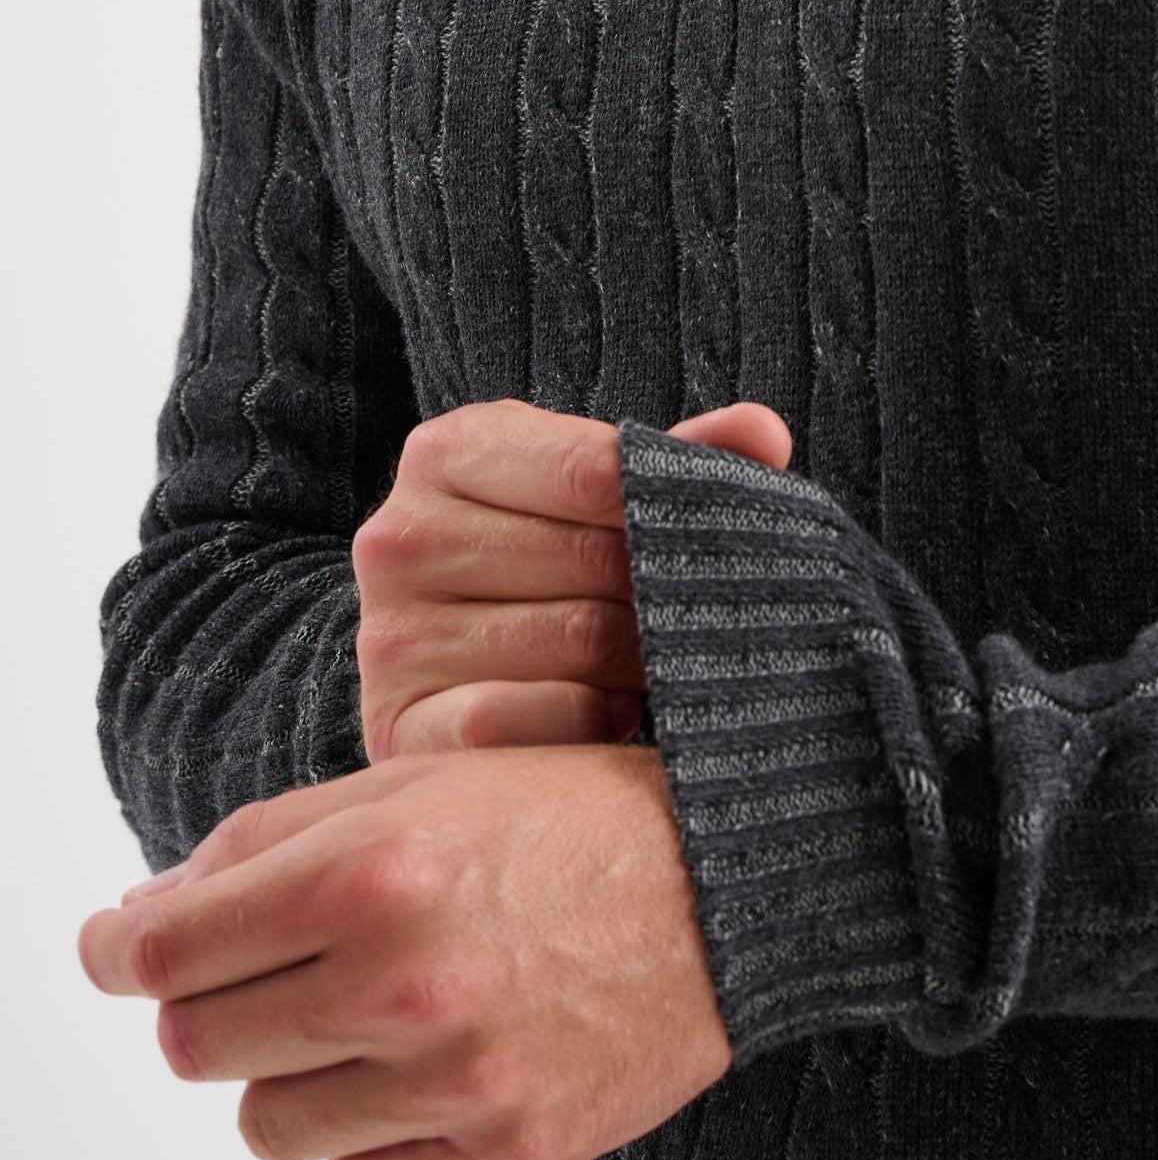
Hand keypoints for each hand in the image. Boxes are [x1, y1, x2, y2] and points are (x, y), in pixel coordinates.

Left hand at [77, 743, 731, 1159]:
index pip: (164, 954)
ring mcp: (450, 1083)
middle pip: (197, 1046)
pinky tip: (423, 1066)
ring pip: (266, 1125)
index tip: (115, 946)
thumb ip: (274, 840)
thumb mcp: (423, 777)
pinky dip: (367, 1133)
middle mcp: (400, 983)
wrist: (737, 882)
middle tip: (259, 973)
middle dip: (207, 1007)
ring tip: (365, 1016)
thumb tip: (145, 915)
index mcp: (370, 872)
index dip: (116, 951)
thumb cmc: (574, 814)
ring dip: (291, 1073)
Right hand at [354, 398, 791, 759]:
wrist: (446, 652)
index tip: (717, 533)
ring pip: (576, 642)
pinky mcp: (398, 727)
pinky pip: (523, 723)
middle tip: (704, 609)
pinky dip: (587, 720)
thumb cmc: (543, 552)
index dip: (670, 505)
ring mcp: (391, 635)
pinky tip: (611, 710)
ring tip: (660, 656)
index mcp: (447, 450)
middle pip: (593, 561)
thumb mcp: (595, 485)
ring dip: (642, 658)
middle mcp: (400, 535)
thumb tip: (765, 431)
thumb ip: (680, 457)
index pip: (590, 469)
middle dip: (665, 588)